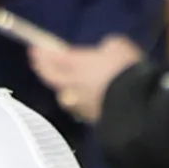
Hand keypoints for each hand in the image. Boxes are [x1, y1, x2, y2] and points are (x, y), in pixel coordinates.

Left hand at [29, 35, 143, 122]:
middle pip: (52, 78)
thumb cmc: (124, 69)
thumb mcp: (119, 47)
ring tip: (63, 86)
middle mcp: (72, 85)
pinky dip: (80, 103)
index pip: (54, 58)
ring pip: (64, 97)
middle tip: (38, 63)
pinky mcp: (93, 120)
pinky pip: (81, 109)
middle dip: (43, 69)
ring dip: (61, 90)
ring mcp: (81, 105)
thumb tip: (104, 51)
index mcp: (77, 64)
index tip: (34, 50)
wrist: (134, 105)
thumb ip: (107, 47)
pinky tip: (85, 101)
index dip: (43, 54)